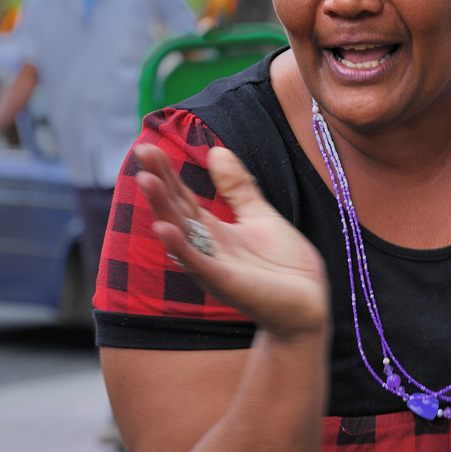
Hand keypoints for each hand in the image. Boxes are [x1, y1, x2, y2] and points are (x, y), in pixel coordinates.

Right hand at [134, 143, 329, 339]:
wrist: (309, 304)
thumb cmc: (284, 265)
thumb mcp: (260, 216)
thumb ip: (237, 187)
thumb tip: (216, 151)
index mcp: (213, 232)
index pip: (183, 197)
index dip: (166, 172)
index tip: (146, 147)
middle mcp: (206, 249)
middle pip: (175, 211)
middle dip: (158, 182)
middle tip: (141, 151)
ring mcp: (213, 267)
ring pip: (180, 234)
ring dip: (162, 208)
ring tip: (145, 180)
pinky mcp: (227, 284)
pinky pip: (199, 264)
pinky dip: (181, 247)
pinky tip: (164, 227)